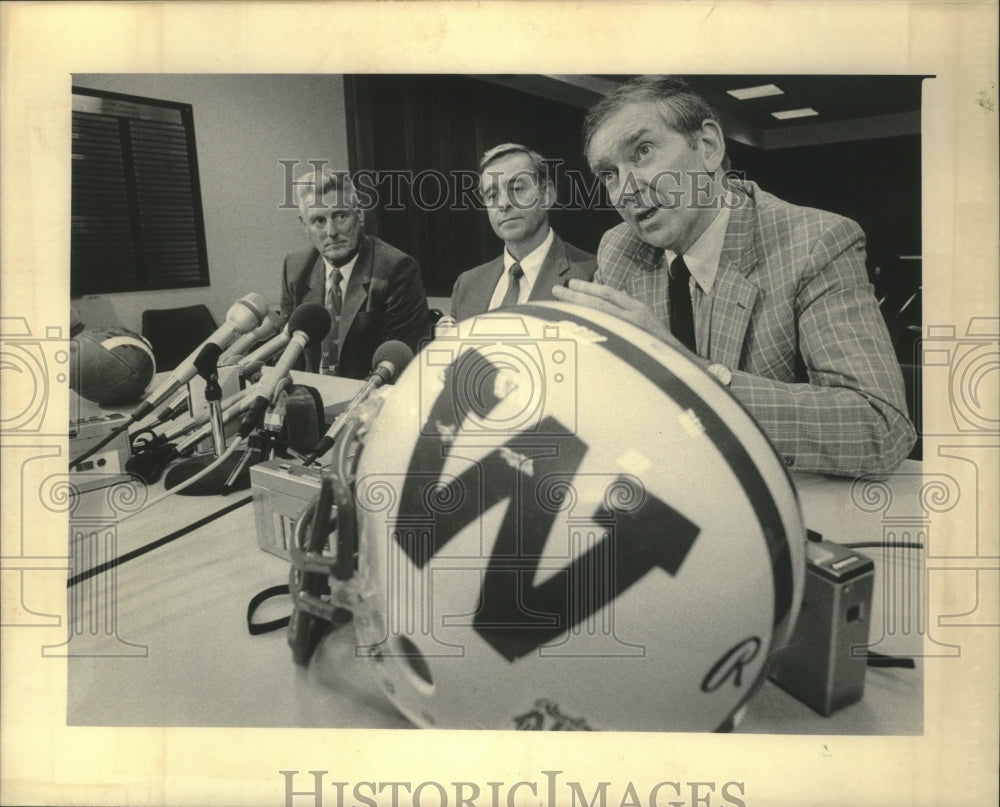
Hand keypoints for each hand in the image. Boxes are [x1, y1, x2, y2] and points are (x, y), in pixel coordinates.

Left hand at [552, 279, 690, 354]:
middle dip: (576, 295)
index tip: (572, 284)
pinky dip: (586, 327)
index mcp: (639, 311)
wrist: (684, 369)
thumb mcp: (646, 328)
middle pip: (600, 302)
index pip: (610, 294)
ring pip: (598, 315)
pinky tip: (571, 325)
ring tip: (558, 301)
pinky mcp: (627, 346)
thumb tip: (608, 310)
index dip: (590, 288)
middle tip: (555, 290)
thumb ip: (629, 318)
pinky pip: (602, 334)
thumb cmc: (662, 352)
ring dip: (576, 306)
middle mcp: (634, 318)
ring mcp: (630, 332)